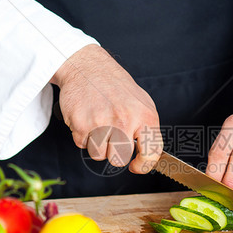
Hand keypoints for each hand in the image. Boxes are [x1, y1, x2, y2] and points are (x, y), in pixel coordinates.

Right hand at [51, 44, 161, 173]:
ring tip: (99, 124)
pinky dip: (83, 136)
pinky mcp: (81, 124)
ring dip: (97, 144)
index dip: (144, 165)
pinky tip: (87, 118)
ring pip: (99, 155)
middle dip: (114, 153)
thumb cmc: (116, 87)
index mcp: (145, 116)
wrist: (88, 67)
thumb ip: (147, 129)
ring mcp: (102, 123)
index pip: (151, 152)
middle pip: (119, 159)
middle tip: (112, 137)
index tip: (136, 166)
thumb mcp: (142, 103)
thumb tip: (151, 155)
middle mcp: (125, 120)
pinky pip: (82, 145)